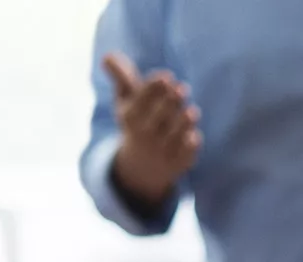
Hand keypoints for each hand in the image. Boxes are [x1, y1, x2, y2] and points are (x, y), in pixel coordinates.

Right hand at [103, 52, 200, 206]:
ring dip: (183, 123)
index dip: (154, 88)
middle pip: (159, 115)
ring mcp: (161, 150)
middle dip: (170, 102)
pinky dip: (190, 146)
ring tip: (192, 111)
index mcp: (130, 116)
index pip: (142, 99)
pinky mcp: (178, 163)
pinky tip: (195, 136)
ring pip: (174, 135)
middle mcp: (144, 134)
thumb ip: (121, 77)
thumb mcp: (126, 100)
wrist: (142, 164)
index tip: (166, 76)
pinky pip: (185, 154)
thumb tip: (107, 56)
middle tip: (182, 88)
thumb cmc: (136, 121)